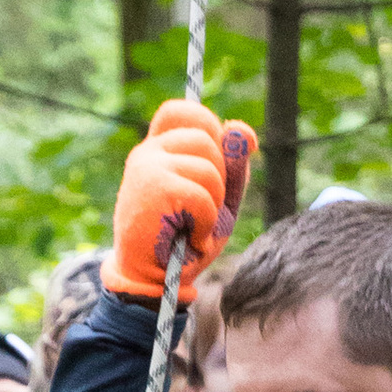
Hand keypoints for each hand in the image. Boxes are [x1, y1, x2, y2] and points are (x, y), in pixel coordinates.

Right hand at [104, 101, 258, 303]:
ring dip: (214, 205)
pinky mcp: (153, 187)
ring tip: (198, 227)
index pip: (179, 111)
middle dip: (220, 177)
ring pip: (208, 167)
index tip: (221, 154)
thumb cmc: (184, 240)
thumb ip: (232, 166)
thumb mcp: (217, 199)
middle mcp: (148, 152)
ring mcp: (147, 167)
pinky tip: (193, 238)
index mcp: (157, 150)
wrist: (152, 280)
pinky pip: (202, 195)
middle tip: (206, 209)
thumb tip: (244, 131)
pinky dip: (207, 223)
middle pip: (206, 137)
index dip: (206, 123)